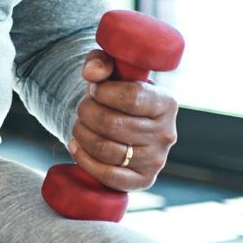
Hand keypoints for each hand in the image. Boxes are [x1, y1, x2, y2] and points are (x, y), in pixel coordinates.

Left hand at [66, 48, 178, 192]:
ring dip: (82, 134)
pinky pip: (108, 175)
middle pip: (114, 124)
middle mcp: (166, 133)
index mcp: (166, 103)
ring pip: (107, 150)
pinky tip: (75, 145)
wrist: (122, 121)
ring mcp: (156, 160)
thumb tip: (91, 74)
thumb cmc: (116, 91)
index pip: (132, 97)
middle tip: (82, 109)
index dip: (103, 92)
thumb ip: (100, 61)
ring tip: (79, 125)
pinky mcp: (143, 180)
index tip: (93, 90)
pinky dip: (84, 160)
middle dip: (87, 113)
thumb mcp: (112, 68)